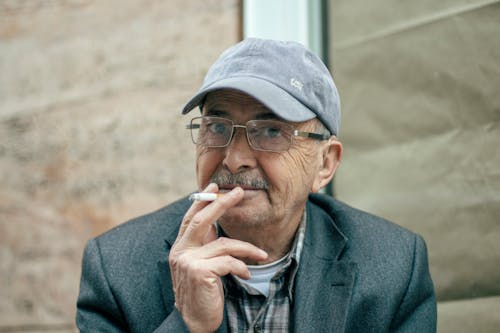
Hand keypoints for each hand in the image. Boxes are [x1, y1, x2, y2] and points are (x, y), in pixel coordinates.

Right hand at [169, 184, 267, 332]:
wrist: (193, 323)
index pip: (190, 218)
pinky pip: (229, 262)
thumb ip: (206, 246)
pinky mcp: (200, 272)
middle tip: (239, 192)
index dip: (202, 201)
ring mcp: (188, 261)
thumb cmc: (202, 292)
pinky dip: (242, 267)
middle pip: (202, 220)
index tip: (214, 187)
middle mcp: (180, 251)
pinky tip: (246, 274)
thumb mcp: (201, 265)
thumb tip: (217, 224)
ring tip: (262, 255)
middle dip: (222, 204)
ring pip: (224, 244)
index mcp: (180, 247)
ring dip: (247, 248)